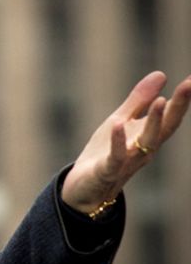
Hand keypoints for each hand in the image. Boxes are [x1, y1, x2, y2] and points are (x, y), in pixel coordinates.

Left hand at [62, 71, 190, 212]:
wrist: (84, 189)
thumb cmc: (104, 153)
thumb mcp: (120, 121)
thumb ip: (139, 100)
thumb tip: (162, 73)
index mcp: (148, 135)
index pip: (170, 115)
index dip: (183, 97)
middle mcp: (144, 149)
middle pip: (166, 127)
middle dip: (178, 106)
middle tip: (190, 84)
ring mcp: (127, 160)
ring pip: (146, 141)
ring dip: (155, 122)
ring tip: (162, 101)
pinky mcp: (107, 170)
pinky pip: (115, 156)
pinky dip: (117, 142)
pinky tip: (118, 125)